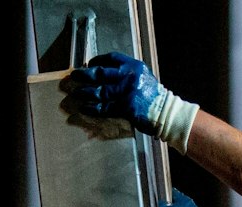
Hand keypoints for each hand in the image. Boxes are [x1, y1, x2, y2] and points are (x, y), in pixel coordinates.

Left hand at [60, 52, 199, 149]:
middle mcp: (130, 76)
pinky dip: (93, 108)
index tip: (88, 64)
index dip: (97, 60)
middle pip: (101, 73)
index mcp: (134, 66)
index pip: (111, 58)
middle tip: (74, 76)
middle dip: (85, 74)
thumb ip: (127, 74)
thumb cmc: (154, 97)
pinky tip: (84, 107)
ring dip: (85, 92)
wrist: (167, 113)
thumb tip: (104, 74)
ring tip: (76, 93)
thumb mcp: (143, 78)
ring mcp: (127, 92)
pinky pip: (104, 107)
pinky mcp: (126, 107)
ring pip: (100, 91)